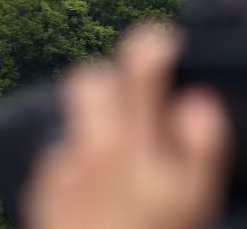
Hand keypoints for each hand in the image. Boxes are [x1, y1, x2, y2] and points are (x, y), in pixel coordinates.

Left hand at [22, 26, 228, 228]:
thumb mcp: (195, 205)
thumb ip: (199, 150)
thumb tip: (196, 98)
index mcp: (153, 161)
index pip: (144, 78)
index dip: (151, 50)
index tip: (160, 41)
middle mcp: (106, 159)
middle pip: (92, 82)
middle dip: (112, 81)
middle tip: (134, 99)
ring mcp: (70, 172)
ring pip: (80, 117)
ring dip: (100, 121)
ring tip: (123, 156)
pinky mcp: (47, 186)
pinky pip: (66, 155)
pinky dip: (83, 168)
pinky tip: (99, 201)